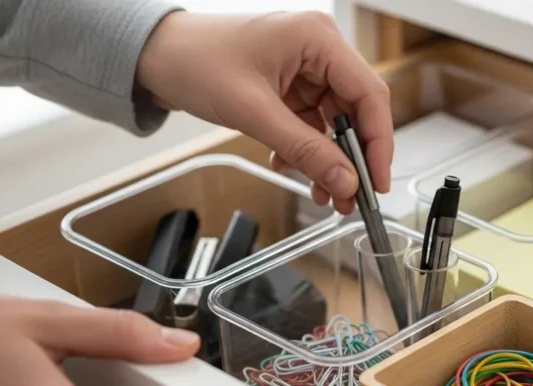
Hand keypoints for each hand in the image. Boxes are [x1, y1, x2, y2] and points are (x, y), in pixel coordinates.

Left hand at [137, 10, 393, 214]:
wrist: (154, 57)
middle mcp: (318, 50)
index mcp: (318, 39)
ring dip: (327, 160)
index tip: (375, 182)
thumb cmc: (194, 61)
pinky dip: (305, 150)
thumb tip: (346, 182)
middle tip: (351, 198)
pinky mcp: (291, 86)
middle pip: (356, 111)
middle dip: (351, 159)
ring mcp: (305, 69)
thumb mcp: (254, 112)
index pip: (369, 94)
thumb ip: (305, 150)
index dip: (378, 143)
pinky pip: (312, 125)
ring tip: (322, 194)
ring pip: (335, 124)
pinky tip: (290, 167)